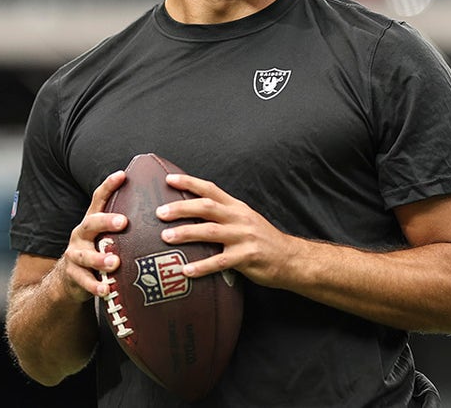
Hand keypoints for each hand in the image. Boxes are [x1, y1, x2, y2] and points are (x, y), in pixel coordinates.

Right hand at [57, 170, 128, 301]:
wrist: (69, 278)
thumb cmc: (99, 251)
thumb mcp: (107, 235)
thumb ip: (125, 226)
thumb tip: (161, 212)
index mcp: (92, 221)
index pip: (98, 199)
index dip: (108, 186)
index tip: (122, 175)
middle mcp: (81, 234)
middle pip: (91, 223)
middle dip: (106, 221)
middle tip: (123, 222)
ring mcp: (75, 254)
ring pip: (85, 255)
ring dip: (100, 259)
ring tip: (114, 262)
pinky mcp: (73, 275)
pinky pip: (83, 281)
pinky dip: (95, 286)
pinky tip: (106, 290)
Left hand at [156, 173, 299, 286]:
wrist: (291, 258)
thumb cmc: (263, 240)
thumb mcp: (244, 220)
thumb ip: (223, 215)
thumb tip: (191, 213)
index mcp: (237, 207)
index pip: (210, 189)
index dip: (189, 182)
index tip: (168, 179)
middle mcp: (239, 218)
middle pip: (206, 207)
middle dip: (181, 208)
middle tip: (160, 212)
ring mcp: (244, 237)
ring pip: (210, 231)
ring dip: (186, 233)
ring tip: (166, 237)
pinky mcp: (247, 257)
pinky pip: (220, 261)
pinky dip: (201, 266)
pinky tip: (186, 270)